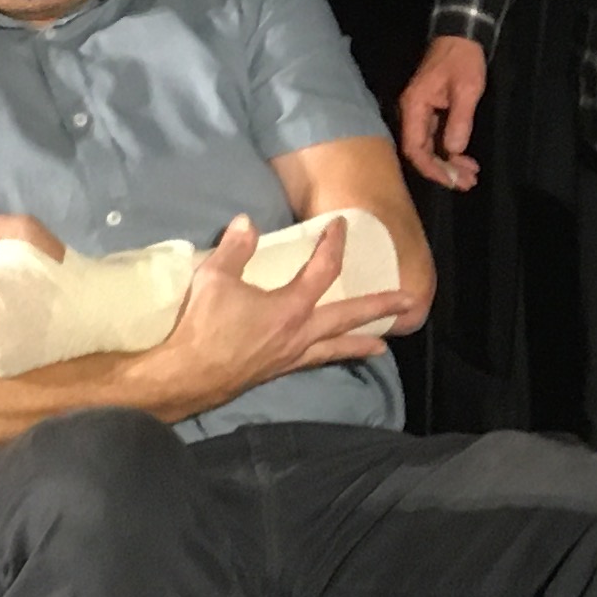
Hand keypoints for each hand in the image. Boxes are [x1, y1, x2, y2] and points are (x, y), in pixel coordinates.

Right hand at [139, 214, 406, 409]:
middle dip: (380, 307)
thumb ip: (235, 248)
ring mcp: (291, 356)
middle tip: (409, 301)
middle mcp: (301, 334)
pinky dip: (330, 357)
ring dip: (361, 343)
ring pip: (336, 348)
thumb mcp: (215, 278)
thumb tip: (247, 221)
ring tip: (382, 345)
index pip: (324, 270)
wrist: (187, 375)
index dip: (334, 245)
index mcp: (291, 307)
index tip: (340, 226)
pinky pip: (314, 361)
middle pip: (349, 317)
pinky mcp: (277, 371)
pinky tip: (328, 356)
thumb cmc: (203, 326)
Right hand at [397, 34, 489, 188]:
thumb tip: (453, 151)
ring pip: (430, 146)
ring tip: (471, 176)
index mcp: (414, 107)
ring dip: (449, 163)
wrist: (462, 34)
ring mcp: (421, 112)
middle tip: (468, 183)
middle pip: (421, 151)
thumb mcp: (466, 89)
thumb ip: (459, 121)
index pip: (414, 148)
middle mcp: (412, 112)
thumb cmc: (463, 59)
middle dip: (443, 170)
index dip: (431, 168)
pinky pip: (436, 137)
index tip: (452, 180)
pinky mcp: (431, 110)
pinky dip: (450, 150)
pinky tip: (466, 160)